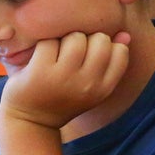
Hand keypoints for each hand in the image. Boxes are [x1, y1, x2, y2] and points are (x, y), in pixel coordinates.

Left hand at [0, 31, 129, 129]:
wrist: (30, 121)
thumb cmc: (63, 98)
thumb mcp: (91, 86)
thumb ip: (110, 61)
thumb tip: (125, 34)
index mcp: (103, 89)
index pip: (120, 52)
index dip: (105, 46)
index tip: (89, 55)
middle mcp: (87, 85)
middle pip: (99, 39)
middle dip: (86, 39)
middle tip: (70, 52)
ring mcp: (64, 78)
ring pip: (75, 37)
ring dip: (64, 39)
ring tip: (56, 54)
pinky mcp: (40, 71)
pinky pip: (49, 41)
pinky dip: (43, 45)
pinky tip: (38, 58)